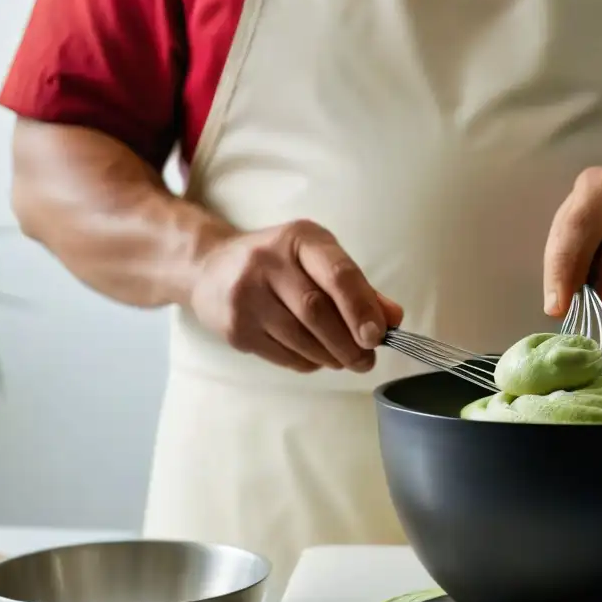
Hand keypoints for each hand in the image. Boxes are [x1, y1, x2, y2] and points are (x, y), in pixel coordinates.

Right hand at [190, 220, 402, 372]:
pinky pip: (283, 355)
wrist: (208, 268)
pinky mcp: (235, 328)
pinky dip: (308, 362)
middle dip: (349, 342)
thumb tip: (394, 319)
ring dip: (331, 357)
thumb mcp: (317, 260)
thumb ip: (358, 287)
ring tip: (345, 360)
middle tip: (366, 360)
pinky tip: (315, 358)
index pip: (337, 273)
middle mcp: (268, 261)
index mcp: (300, 238)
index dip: (361, 308)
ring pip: (300, 339)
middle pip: (317, 311)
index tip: (378, 336)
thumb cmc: (278, 264)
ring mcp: (246, 295)